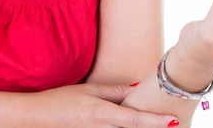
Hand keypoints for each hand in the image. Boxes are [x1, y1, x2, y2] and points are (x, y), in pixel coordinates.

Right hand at [31, 82, 179, 126]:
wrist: (39, 117)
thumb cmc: (63, 100)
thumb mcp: (89, 90)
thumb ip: (114, 91)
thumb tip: (137, 89)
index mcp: (102, 113)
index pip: (135, 119)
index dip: (156, 122)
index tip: (173, 120)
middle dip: (152, 127)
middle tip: (171, 122)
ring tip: (157, 122)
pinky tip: (135, 124)